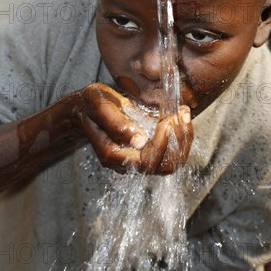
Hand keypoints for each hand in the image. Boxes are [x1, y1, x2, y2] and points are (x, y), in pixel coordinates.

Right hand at [77, 84, 192, 174]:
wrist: (87, 107)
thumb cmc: (91, 104)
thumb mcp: (99, 105)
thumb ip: (117, 124)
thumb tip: (139, 141)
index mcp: (113, 155)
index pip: (146, 162)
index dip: (161, 144)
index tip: (166, 120)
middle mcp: (128, 162)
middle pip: (164, 166)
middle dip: (177, 141)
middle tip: (177, 115)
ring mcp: (140, 157)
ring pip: (172, 161)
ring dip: (183, 138)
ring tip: (182, 113)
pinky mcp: (149, 149)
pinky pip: (172, 151)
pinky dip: (182, 134)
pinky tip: (181, 114)